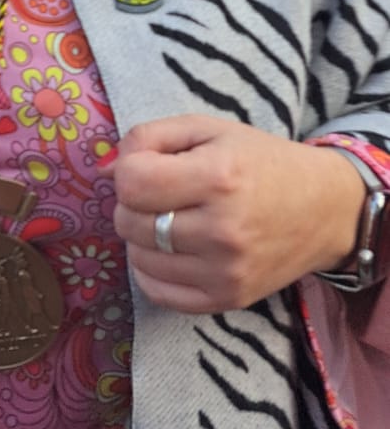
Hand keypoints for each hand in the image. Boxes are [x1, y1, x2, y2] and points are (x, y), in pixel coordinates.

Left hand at [101, 115, 365, 313]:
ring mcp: (225, 270)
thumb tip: (104, 170)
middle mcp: (222, 229)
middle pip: (130, 221)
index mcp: (218, 177)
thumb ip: (150, 138)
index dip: (129, 169)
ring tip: (169, 219)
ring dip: (141, 236)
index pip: (131, 182)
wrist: (324, 208)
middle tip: (162, 192)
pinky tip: (171, 249)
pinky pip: (158, 292)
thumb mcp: (209, 129)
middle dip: (133, 203)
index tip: (150, 165)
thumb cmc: (261, 161)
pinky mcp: (227, 299)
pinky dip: (152, 269)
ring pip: (138, 258)